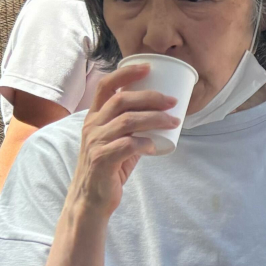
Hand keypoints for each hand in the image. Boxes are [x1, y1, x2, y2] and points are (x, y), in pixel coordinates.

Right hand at [65, 64, 176, 220]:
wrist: (91, 198)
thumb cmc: (108, 167)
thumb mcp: (117, 140)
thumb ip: (132, 126)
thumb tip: (162, 111)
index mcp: (95, 117)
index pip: (105, 86)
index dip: (126, 73)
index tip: (149, 67)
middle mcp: (92, 126)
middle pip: (121, 100)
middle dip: (151, 97)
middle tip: (173, 102)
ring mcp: (95, 142)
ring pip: (127, 121)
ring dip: (155, 119)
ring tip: (173, 122)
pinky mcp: (102, 160)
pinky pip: (127, 146)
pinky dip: (144, 144)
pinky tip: (154, 147)